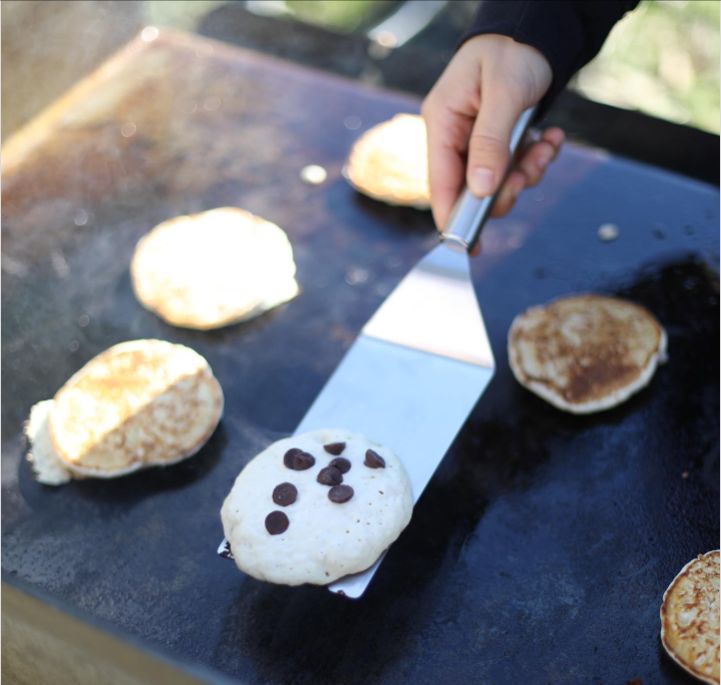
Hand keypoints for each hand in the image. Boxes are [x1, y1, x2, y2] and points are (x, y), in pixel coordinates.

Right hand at [422, 34, 563, 230]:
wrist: (535, 32)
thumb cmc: (513, 52)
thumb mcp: (504, 94)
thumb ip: (490, 142)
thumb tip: (481, 190)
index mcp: (441, 123)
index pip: (440, 182)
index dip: (453, 218)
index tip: (469, 247)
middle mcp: (454, 136)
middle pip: (471, 189)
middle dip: (505, 188)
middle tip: (528, 174)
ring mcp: (475, 141)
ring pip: (496, 181)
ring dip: (527, 171)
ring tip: (545, 146)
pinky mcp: (496, 142)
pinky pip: (513, 166)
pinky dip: (535, 158)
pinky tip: (550, 138)